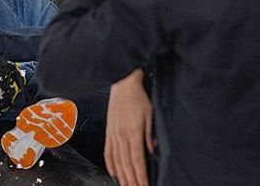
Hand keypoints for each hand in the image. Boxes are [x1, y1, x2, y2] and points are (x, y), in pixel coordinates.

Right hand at [105, 70, 153, 185]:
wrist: (123, 84)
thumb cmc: (137, 97)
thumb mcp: (150, 115)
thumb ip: (149, 136)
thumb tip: (151, 151)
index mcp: (133, 132)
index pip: (137, 160)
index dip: (141, 175)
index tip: (144, 185)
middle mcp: (121, 135)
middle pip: (126, 164)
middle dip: (131, 180)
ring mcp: (113, 134)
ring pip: (117, 160)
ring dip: (121, 176)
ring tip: (125, 185)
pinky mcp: (109, 131)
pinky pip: (108, 151)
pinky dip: (110, 164)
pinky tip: (114, 172)